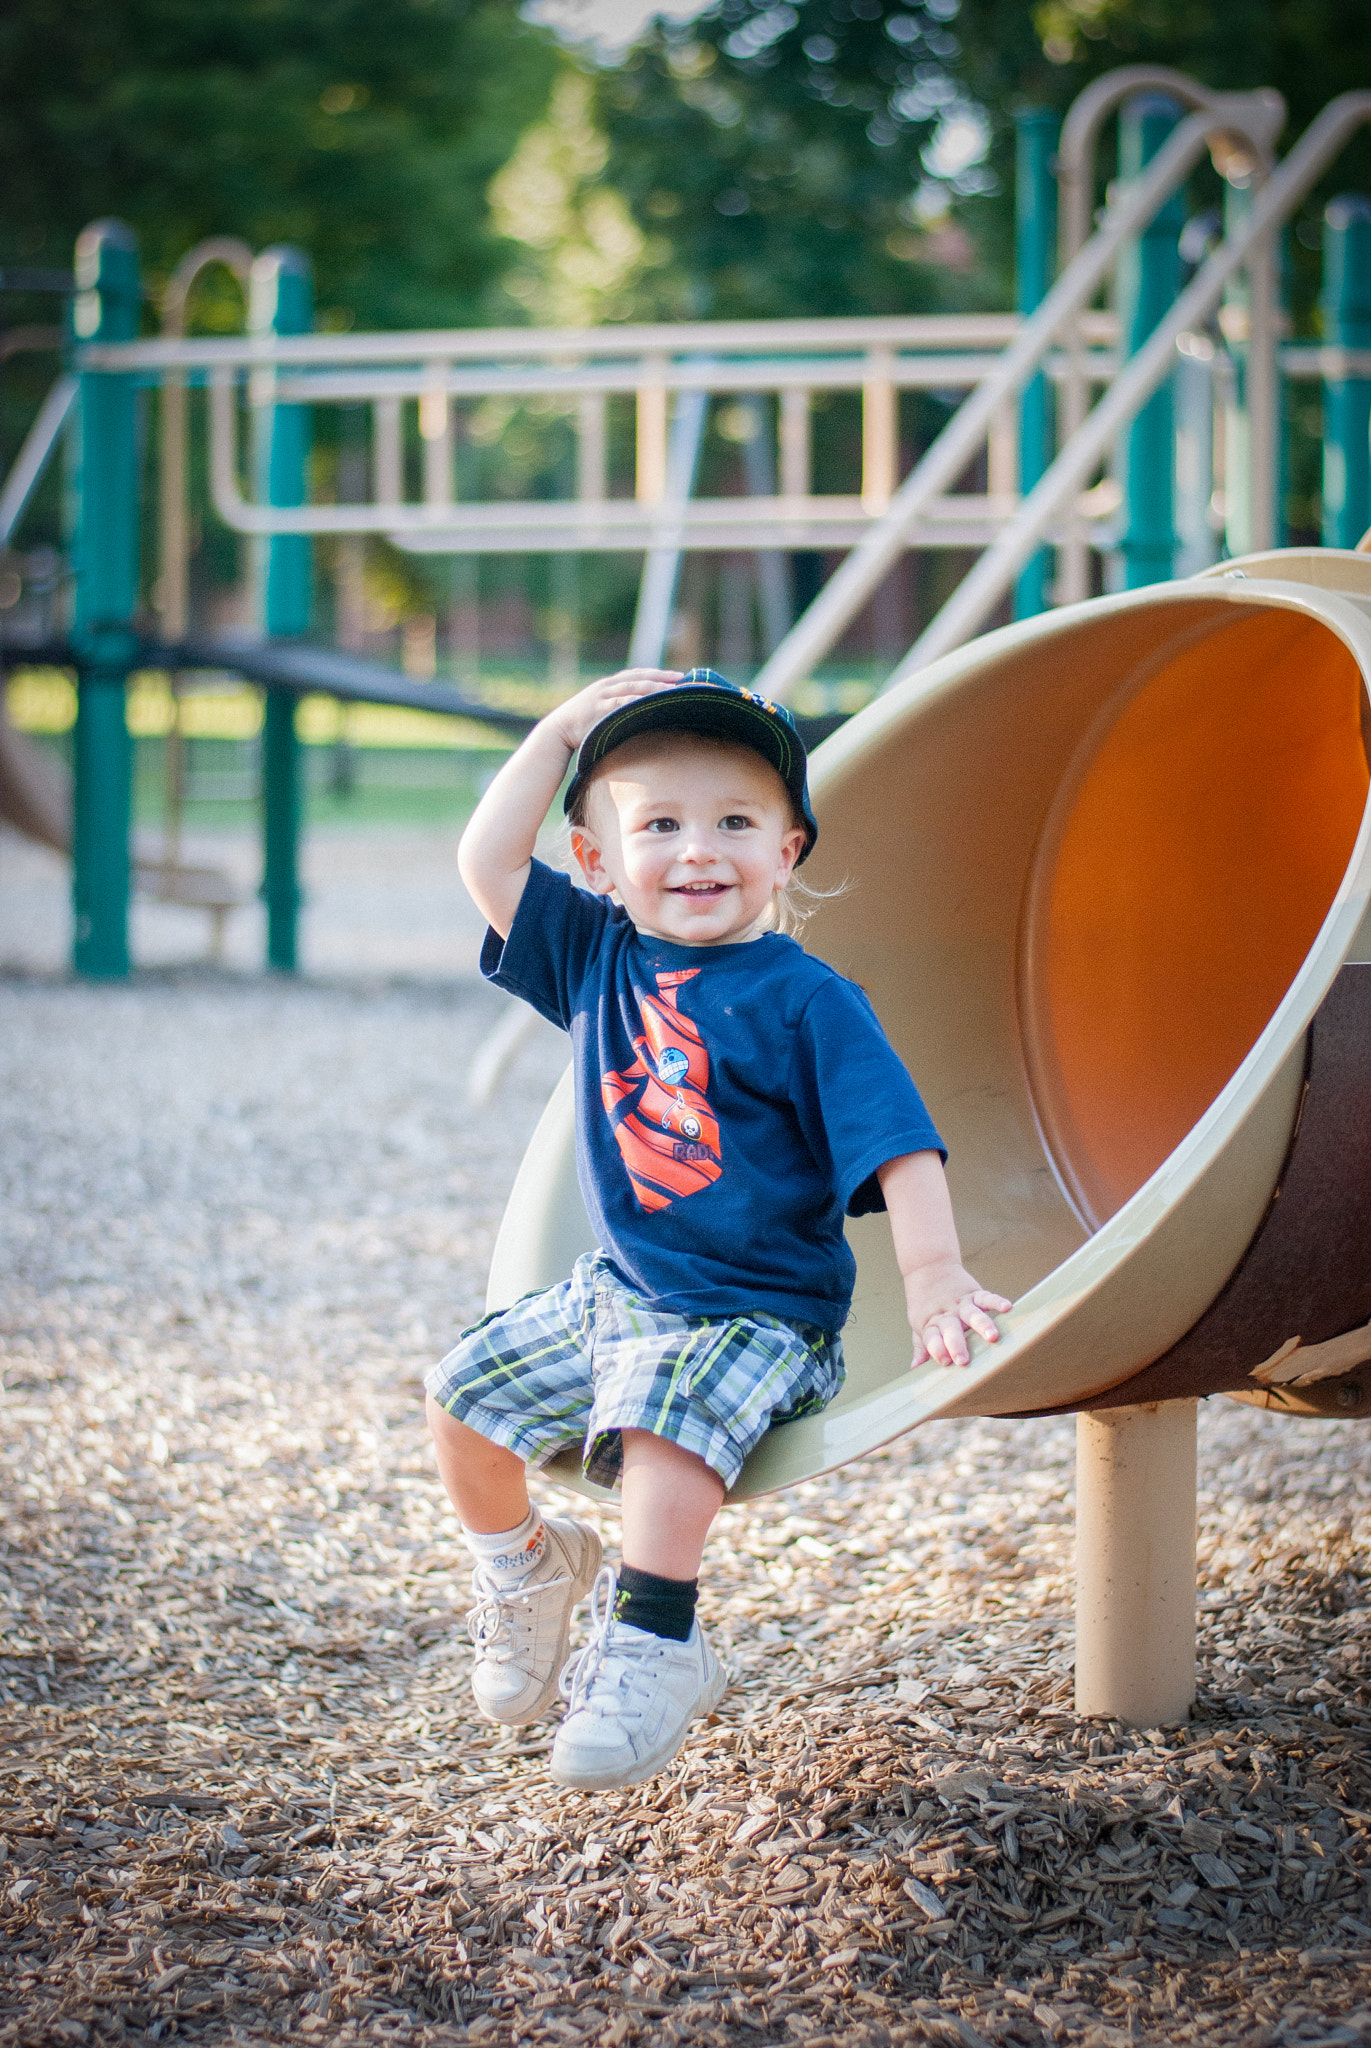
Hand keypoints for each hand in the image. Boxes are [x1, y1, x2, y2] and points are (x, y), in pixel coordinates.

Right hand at [546, 668, 684, 752]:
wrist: (558, 731)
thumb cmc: (581, 726)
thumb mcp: (600, 712)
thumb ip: (617, 709)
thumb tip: (639, 717)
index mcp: (608, 685)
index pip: (636, 675)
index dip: (657, 674)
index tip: (677, 676)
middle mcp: (607, 686)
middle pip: (638, 677)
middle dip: (661, 677)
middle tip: (682, 679)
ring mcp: (602, 696)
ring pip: (632, 687)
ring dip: (653, 687)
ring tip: (671, 690)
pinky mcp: (599, 708)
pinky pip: (621, 702)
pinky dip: (636, 700)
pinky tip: (650, 702)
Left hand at [903, 1260, 1011, 1370]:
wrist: (929, 1268)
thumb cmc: (926, 1304)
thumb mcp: (919, 1325)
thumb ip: (922, 1347)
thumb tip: (915, 1368)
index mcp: (931, 1324)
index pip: (931, 1338)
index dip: (936, 1349)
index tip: (944, 1362)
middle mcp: (947, 1315)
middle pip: (950, 1330)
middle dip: (956, 1345)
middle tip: (963, 1360)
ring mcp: (961, 1304)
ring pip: (972, 1314)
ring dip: (982, 1325)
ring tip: (992, 1337)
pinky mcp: (974, 1293)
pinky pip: (986, 1297)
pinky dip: (997, 1301)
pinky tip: (1007, 1307)